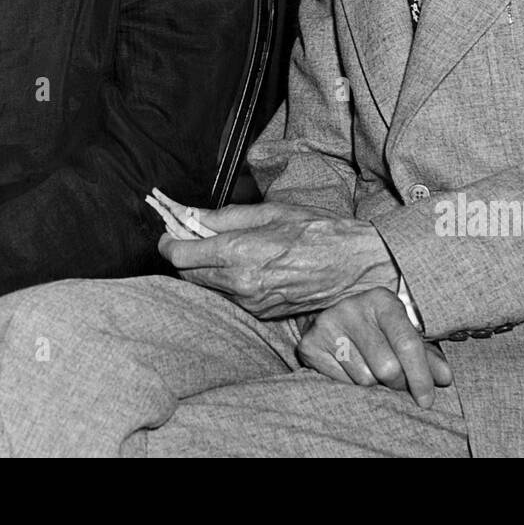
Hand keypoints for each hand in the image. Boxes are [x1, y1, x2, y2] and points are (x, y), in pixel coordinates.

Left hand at [157, 201, 399, 317]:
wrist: (355, 265)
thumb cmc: (318, 232)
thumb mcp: (270, 212)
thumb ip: (225, 217)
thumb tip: (193, 215)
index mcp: (239, 254)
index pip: (182, 255)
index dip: (168, 242)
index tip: (168, 233)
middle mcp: (240, 284)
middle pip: (189, 274)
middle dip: (183, 255)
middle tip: (188, 235)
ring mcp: (251, 303)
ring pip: (208, 287)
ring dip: (204, 268)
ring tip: (217, 246)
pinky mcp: (262, 312)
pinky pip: (230, 296)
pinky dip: (225, 280)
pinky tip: (240, 264)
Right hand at [297, 288, 453, 407]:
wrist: (330, 317)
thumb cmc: (377, 329)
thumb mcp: (402, 333)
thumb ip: (426, 355)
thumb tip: (445, 378)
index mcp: (381, 300)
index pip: (407, 344)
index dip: (421, 377)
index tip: (427, 400)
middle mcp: (352, 308)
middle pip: (387, 368)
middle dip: (398, 384)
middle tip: (398, 383)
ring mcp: (328, 325)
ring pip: (364, 379)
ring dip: (374, 385)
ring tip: (372, 371)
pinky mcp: (310, 345)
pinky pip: (341, 384)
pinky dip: (352, 385)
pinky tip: (352, 371)